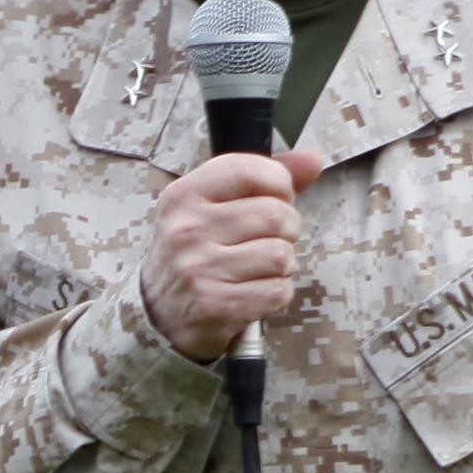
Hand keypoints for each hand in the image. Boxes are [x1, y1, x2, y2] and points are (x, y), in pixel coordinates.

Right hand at [140, 146, 324, 361]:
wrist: (159, 314)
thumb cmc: (195, 253)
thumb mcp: (210, 207)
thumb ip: (262, 179)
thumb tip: (313, 159)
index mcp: (184, 195)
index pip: (249, 170)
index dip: (279, 183)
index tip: (277, 198)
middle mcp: (188, 229)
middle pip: (276, 214)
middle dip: (287, 229)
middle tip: (271, 239)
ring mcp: (200, 268)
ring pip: (280, 254)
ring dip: (283, 264)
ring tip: (262, 268)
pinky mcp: (216, 305)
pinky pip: (277, 291)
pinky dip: (277, 293)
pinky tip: (257, 291)